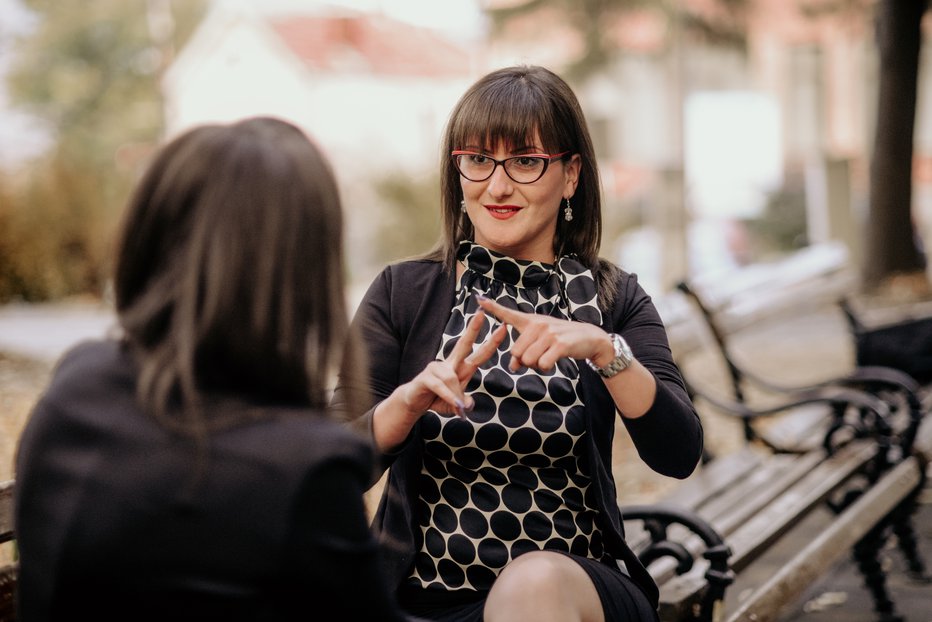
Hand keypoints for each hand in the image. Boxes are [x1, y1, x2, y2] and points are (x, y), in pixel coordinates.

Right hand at [396, 309, 507, 418]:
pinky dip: (449, 396)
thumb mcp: (455, 405)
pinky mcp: (426, 377)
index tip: (503, 328)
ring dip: (456, 395)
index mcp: (461, 368)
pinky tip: (456, 404)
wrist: (414, 403)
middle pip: (463, 344)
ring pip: (452, 378)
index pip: (479, 353)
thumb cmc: (436, 399)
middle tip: (482, 314)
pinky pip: (441, 386)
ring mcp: (436, 368)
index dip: (491, 342)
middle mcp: (450, 364)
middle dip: (473, 329)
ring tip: (459, 407)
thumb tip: (469, 404)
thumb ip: (464, 403)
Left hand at [476, 296, 613, 371]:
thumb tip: (512, 366)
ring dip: (536, 366)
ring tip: (547, 357)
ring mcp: (549, 333)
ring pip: (528, 360)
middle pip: (516, 352)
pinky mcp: (560, 344)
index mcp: (530, 321)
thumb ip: (523, 352)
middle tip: (538, 356)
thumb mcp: (540, 343)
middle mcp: (538, 324)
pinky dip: (546, 368)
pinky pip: (543, 364)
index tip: (479, 299)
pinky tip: (554, 361)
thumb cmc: (560, 341)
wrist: (589, 338)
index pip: (508, 314)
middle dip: (524, 361)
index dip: (493, 307)